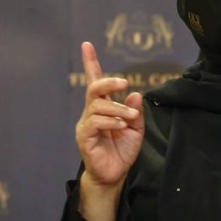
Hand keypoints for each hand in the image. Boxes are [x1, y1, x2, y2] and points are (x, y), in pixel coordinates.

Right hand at [75, 41, 144, 189]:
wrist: (115, 175)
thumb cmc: (123, 151)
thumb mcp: (136, 129)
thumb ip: (135, 111)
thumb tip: (134, 94)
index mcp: (103, 107)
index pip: (95, 81)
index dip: (90, 62)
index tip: (87, 45)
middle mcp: (91, 113)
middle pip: (94, 88)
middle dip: (108, 82)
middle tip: (125, 83)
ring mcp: (86, 125)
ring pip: (98, 106)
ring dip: (117, 109)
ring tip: (131, 119)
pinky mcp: (84, 137)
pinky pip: (95, 122)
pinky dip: (111, 121)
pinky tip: (121, 126)